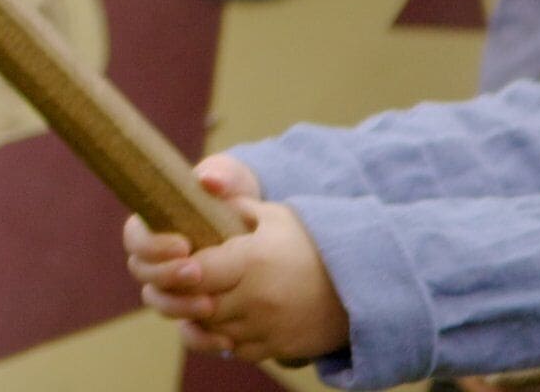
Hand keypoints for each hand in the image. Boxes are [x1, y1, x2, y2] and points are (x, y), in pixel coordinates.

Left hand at [124, 177, 342, 364]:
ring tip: (198, 300)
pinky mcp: (279, 348)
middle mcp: (257, 300)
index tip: (179, 260)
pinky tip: (221, 321)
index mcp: (252, 262)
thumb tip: (200, 189)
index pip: (195, 272)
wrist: (361, 283)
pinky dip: (222, 339)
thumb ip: (234, 206)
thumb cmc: (312, 242)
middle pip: (198, 306)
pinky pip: (236, 351)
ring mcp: (268, 328)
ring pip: (213, 332)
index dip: (179, 268)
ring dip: (200, 318)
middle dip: (182, 295)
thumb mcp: (275, 215)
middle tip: (178, 283)